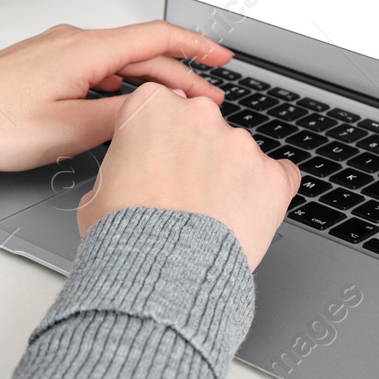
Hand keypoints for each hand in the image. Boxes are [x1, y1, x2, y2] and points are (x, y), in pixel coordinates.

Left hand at [0, 21, 231, 170]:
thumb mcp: (68, 130)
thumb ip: (120, 118)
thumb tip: (155, 111)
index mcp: (85, 50)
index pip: (157, 37)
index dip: (196, 47)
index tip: (223, 58)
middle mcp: (74, 42)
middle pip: (142, 53)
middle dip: (180, 75)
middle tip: (207, 101)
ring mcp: (58, 52)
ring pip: (119, 63)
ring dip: (150, 83)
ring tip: (174, 109)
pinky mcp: (46, 65)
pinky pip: (97, 70)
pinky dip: (121, 86)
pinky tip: (127, 109)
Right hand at [78, 83, 299, 267]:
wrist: (161, 273)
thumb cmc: (124, 235)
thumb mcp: (99, 191)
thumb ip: (123, 167)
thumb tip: (128, 177)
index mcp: (151, 108)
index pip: (160, 106)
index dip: (158, 139)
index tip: (158, 160)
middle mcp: (199, 116)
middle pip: (202, 125)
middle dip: (196, 154)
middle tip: (182, 192)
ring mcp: (240, 144)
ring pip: (238, 153)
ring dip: (229, 176)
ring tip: (210, 217)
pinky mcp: (272, 176)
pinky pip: (280, 175)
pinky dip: (267, 193)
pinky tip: (250, 214)